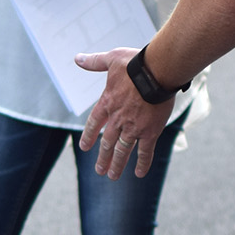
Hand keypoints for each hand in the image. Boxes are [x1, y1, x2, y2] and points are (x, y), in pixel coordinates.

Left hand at [76, 47, 175, 178]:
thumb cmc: (135, 63)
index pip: (94, 124)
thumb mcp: (111, 59)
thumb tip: (77, 58)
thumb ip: (94, 62)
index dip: (89, 136)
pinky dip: (143, 163)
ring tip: (112, 176)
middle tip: (100, 170)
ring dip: (117, 164)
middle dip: (103, 157)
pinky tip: (139, 174)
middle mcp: (117, 119)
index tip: (85, 147)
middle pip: (108, 142)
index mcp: (107, 103)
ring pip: (123, 150)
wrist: (157, 71)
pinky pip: (145, 151)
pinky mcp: (150, 132)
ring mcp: (133, 127)